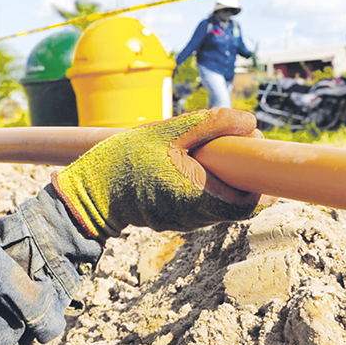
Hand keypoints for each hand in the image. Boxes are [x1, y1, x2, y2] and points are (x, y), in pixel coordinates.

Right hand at [52, 109, 270, 238]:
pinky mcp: (168, 220)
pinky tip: (180, 167)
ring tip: (197, 154)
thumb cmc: (125, 159)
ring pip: (214, 205)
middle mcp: (194, 216)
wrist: (88, 193)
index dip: (257, 181)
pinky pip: (195, 206)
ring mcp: (180, 222)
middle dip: (236, 176)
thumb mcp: (168, 130)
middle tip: (226, 147)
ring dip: (216, 181)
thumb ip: (211, 124)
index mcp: (198, 195)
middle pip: (233, 204)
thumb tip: (250, 122)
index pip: (247, 203)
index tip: (250, 153)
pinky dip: (198, 188)